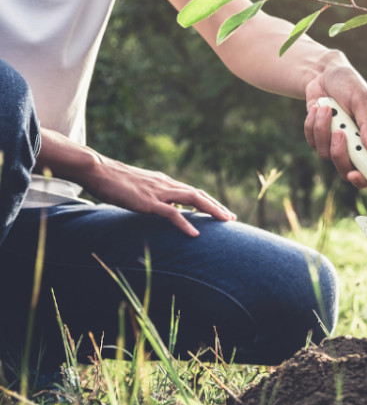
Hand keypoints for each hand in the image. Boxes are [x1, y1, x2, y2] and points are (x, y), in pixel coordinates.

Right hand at [83, 155, 235, 236]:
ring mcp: (158, 192)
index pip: (193, 192)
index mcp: (164, 182)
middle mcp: (166, 185)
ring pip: (193, 199)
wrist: (97, 169)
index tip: (222, 211)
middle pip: (199, 195)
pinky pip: (171, 214)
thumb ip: (153, 196)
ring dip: (212, 210)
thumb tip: (163, 207)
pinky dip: (185, 224)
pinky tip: (195, 235)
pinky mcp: (148, 202)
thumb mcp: (139, 188)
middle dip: (217, 206)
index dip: (209, 202)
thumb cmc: (113, 180)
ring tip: (225, 221)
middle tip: (232, 218)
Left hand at [302, 51, 366, 187]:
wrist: (324, 73)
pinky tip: (318, 108)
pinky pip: (312, 142)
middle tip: (338, 133)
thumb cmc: (350, 83)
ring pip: (325, 154)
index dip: (365, 178)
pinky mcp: (319, 136)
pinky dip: (312, 124)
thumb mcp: (363, 99)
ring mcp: (337, 142)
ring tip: (326, 108)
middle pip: (346, 168)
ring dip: (323, 129)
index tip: (354, 175)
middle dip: (339, 153)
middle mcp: (356, 144)